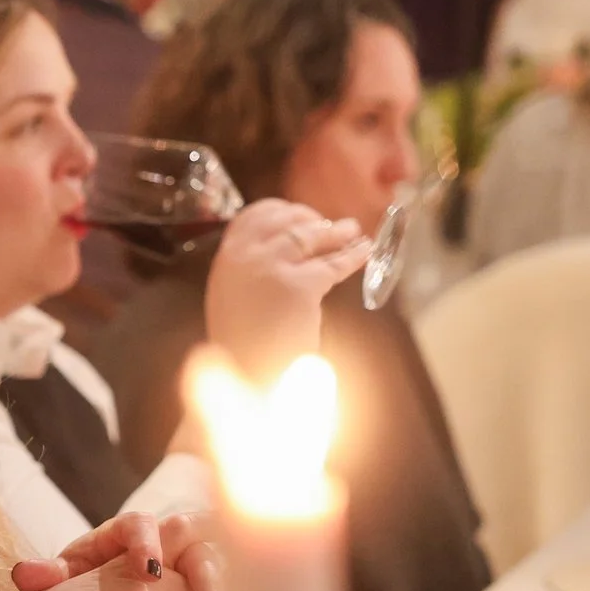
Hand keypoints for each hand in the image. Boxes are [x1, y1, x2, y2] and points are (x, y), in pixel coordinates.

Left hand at [11, 511, 229, 590]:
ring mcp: (181, 578)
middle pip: (195, 549)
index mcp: (123, 537)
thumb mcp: (62, 584)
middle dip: (206, 579)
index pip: (141, 525)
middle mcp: (160, 549)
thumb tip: (25, 574)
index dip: (149, 543)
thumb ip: (47, 576)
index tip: (150, 571)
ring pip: (211, 590)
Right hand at [203, 199, 370, 383]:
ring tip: (354, 232)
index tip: (303, 216)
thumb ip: (250, 271)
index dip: (283, 212)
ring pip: (311, 237)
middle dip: (313, 220)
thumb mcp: (235, 298)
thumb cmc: (245, 347)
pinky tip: (364, 253)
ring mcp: (270, 268)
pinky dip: (353, 256)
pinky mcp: (299, 285)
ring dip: (338, 232)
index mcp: (225, 260)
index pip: (253, 216)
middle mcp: (243, 257)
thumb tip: (286, 247)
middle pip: (286, 222)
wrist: (249, 379)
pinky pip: (333, 264)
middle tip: (334, 226)